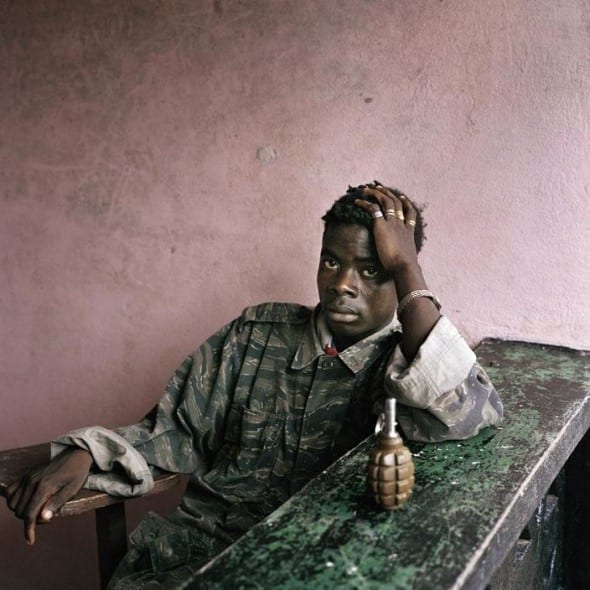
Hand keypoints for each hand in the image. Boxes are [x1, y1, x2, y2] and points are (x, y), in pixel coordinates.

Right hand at [5, 448, 92, 543]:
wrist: (76, 455)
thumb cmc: (77, 473)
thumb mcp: (72, 489)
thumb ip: (57, 503)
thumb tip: (43, 518)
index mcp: (44, 487)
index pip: (29, 514)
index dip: (29, 530)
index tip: (30, 540)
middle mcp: (32, 482)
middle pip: (19, 511)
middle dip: (30, 520)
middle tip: (47, 516)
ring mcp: (28, 478)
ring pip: (12, 503)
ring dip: (21, 511)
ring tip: (38, 510)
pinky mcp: (26, 475)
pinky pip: (10, 491)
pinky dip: (14, 500)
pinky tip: (26, 503)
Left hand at [354, 183, 438, 359]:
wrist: (404, 270)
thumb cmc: (408, 274)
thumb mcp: (409, 270)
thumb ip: (409, 275)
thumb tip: (413, 289)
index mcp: (408, 234)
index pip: (410, 214)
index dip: (406, 204)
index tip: (402, 197)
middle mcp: (401, 225)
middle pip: (397, 202)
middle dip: (388, 193)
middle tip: (380, 186)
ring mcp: (392, 223)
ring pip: (384, 201)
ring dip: (375, 193)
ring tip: (366, 189)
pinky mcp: (381, 225)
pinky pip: (371, 208)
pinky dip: (364, 203)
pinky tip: (357, 201)